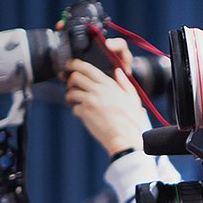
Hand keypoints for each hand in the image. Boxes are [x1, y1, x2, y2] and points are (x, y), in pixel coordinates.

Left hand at [63, 41, 151, 155]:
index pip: (87, 68)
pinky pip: (74, 108)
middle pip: (75, 77)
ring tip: (74, 102)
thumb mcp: (133, 98)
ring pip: (71, 92)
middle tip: (71, 86)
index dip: (75, 64)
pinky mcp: (85, 113)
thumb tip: (118, 71)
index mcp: (109, 84)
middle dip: (70, 81)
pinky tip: (83, 115)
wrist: (124, 137)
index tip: (69, 66)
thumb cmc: (130, 120)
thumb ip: (125, 82)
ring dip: (70, 97)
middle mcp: (98, 90)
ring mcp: (90, 101)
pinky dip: (76, 111)